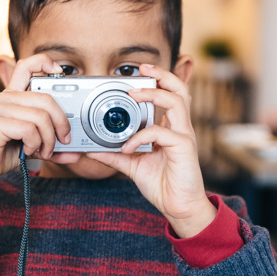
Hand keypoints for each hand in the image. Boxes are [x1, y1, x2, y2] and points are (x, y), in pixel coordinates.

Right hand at [0, 54, 78, 229]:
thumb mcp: (31, 146)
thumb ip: (51, 145)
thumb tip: (76, 152)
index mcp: (12, 97)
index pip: (27, 65)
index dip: (46, 62)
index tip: (61, 73)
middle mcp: (5, 98)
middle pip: (46, 98)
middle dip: (62, 122)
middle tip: (63, 140)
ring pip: (40, 116)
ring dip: (48, 139)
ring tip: (43, 151)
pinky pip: (28, 129)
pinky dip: (34, 144)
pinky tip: (27, 151)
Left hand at [86, 63, 215, 237]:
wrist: (178, 207)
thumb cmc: (162, 184)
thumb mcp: (132, 165)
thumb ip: (114, 155)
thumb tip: (92, 149)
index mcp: (170, 128)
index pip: (169, 95)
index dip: (157, 81)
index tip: (137, 74)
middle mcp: (180, 128)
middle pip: (180, 89)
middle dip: (162, 74)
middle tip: (142, 69)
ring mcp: (184, 136)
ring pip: (177, 101)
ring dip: (153, 94)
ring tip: (133, 94)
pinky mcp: (184, 148)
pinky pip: (161, 132)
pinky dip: (140, 136)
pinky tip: (127, 147)